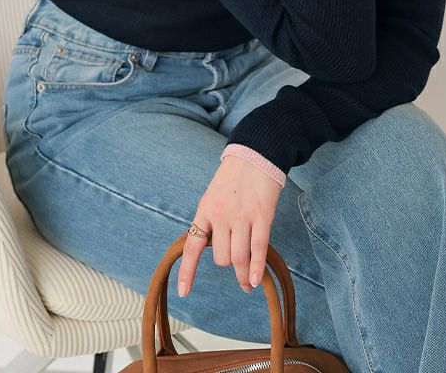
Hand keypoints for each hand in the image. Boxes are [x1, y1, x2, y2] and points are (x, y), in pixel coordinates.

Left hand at [177, 155, 281, 297]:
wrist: (255, 154)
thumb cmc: (234, 177)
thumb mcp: (213, 195)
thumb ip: (212, 220)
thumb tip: (217, 249)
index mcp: (204, 210)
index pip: (192, 246)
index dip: (188, 271)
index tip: (184, 292)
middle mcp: (220, 215)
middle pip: (221, 257)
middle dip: (228, 264)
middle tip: (236, 264)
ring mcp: (241, 216)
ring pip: (238, 258)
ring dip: (243, 274)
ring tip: (247, 282)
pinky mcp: (261, 216)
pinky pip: (258, 249)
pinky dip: (257, 268)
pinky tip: (256, 281)